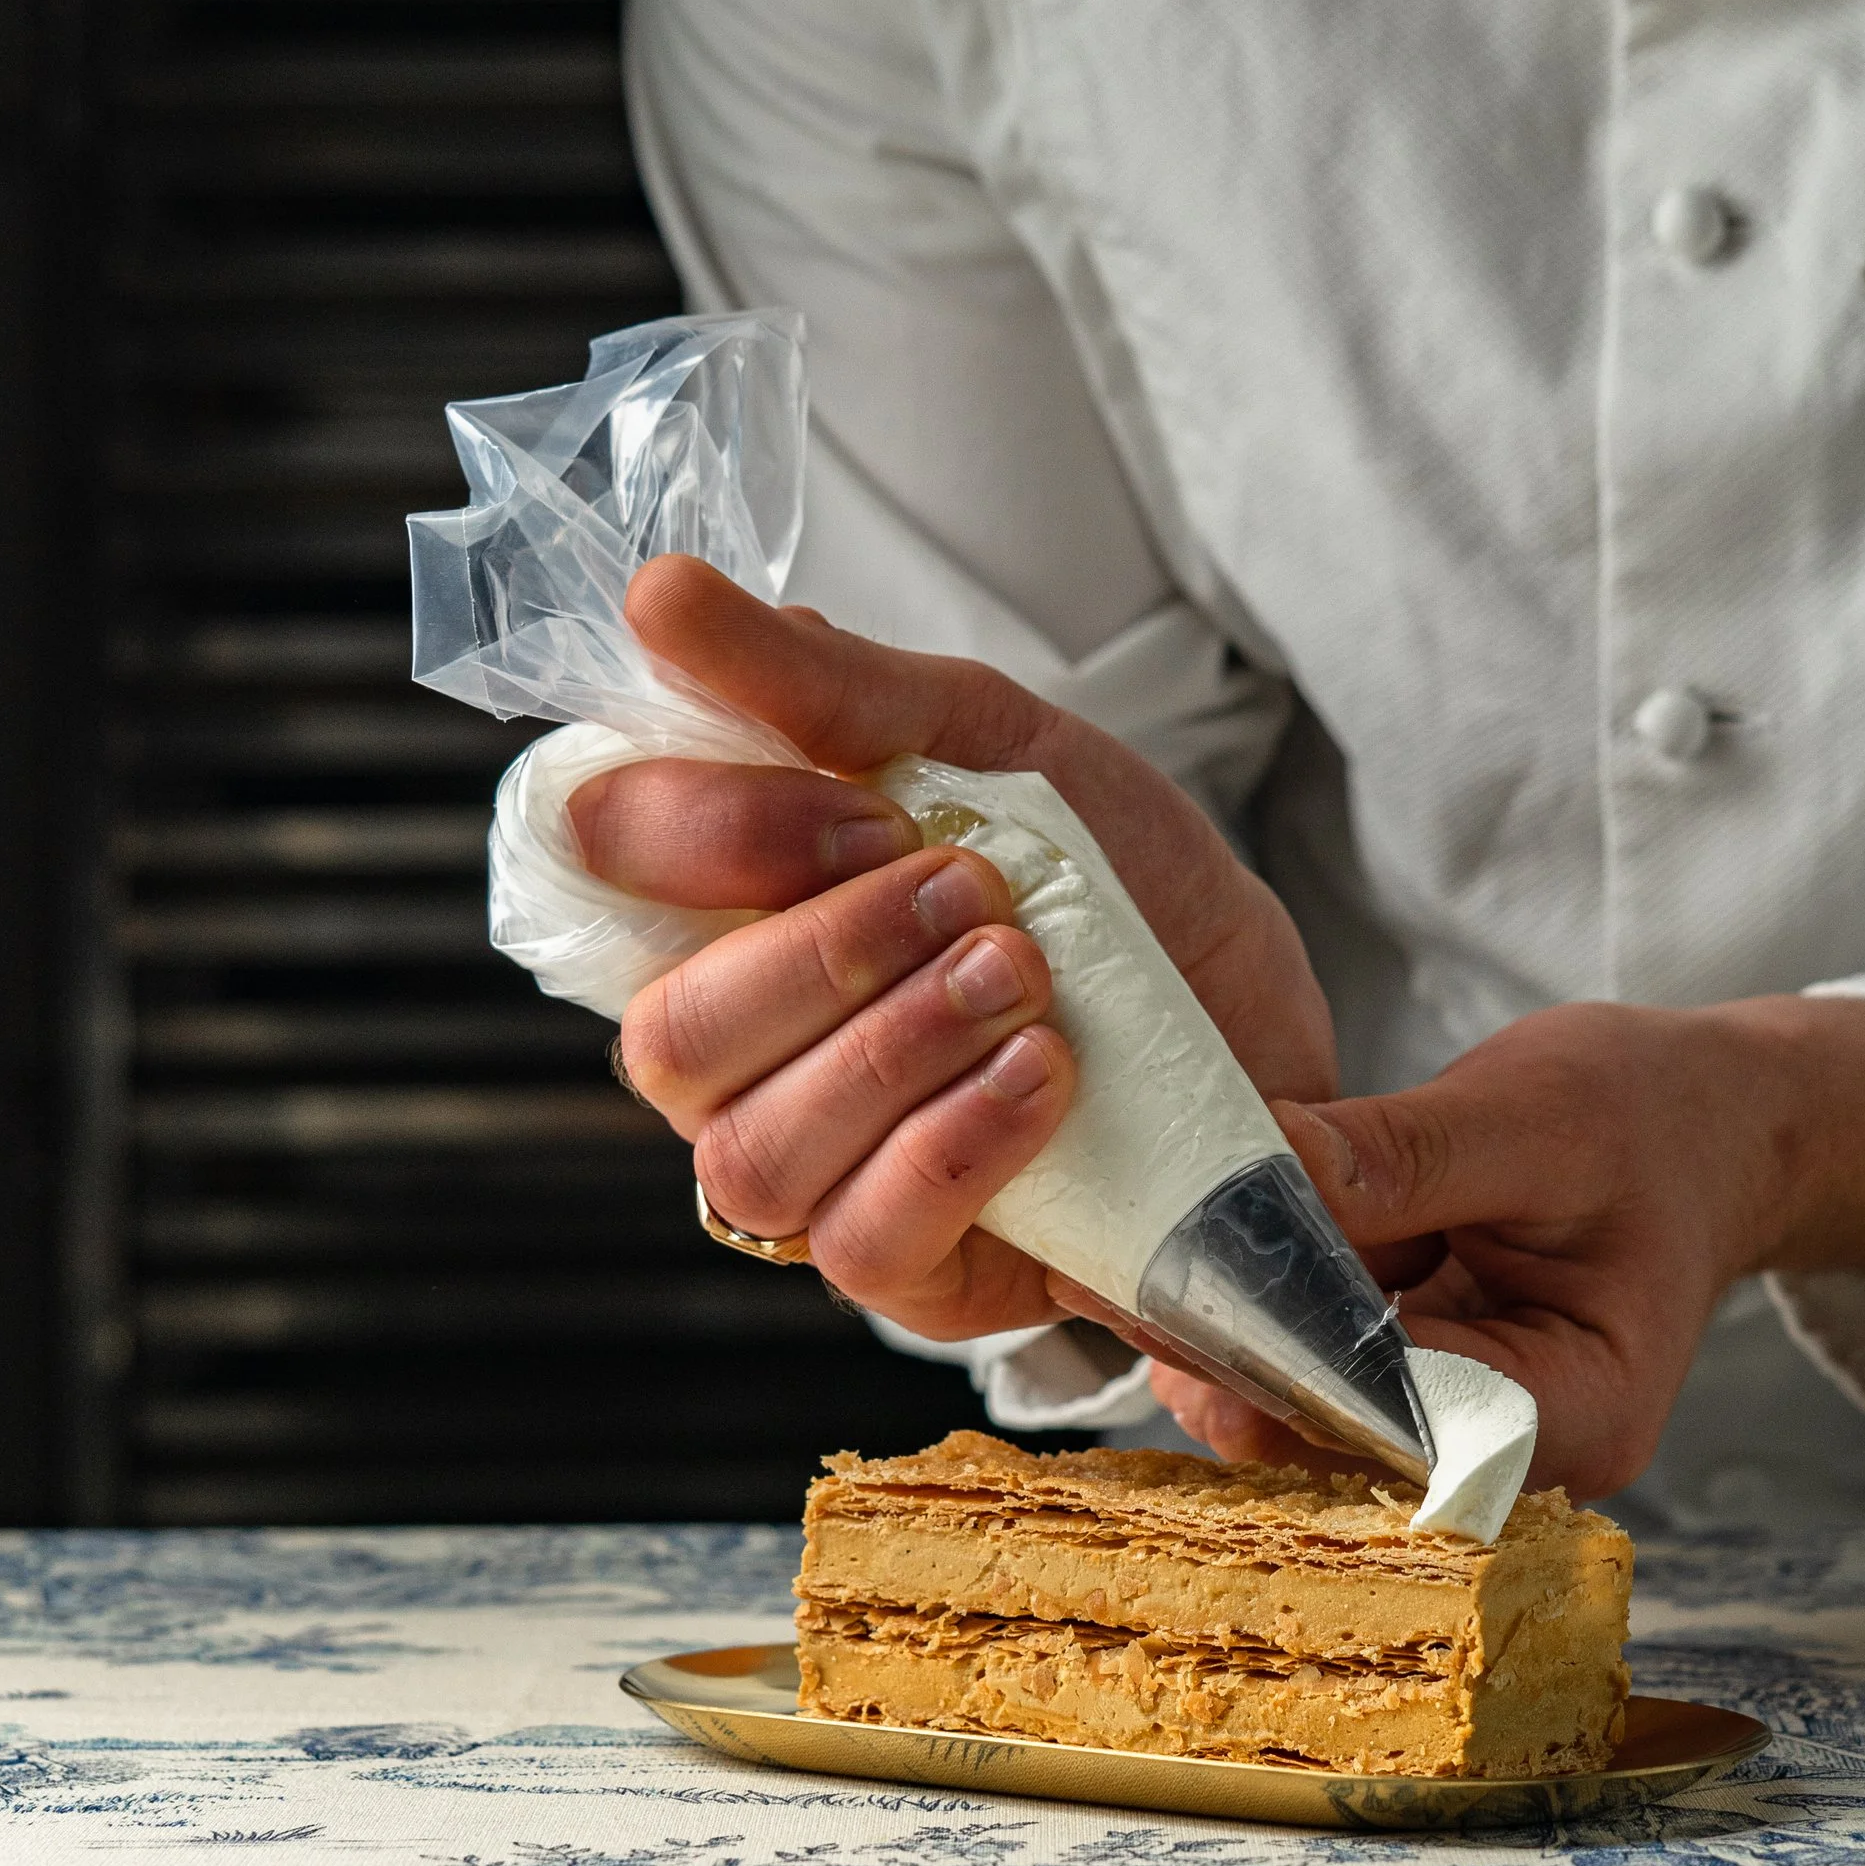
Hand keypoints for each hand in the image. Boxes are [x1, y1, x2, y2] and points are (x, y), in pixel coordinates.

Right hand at [568, 557, 1335, 1341]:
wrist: (1263, 1015)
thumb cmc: (1108, 881)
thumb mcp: (989, 743)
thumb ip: (824, 686)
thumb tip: (657, 591)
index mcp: (723, 905)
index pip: (601, 868)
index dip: (707, 837)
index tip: (870, 809)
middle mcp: (738, 1051)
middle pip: (669, 1037)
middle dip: (827, 952)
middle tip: (974, 892)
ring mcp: (811, 1174)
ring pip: (755, 1151)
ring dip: (899, 1048)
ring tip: (1027, 976)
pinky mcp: (906, 1273)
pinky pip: (861, 1242)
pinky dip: (954, 1146)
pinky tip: (1044, 1078)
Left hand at [1148, 995, 1864, 1497]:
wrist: (1708, 1123)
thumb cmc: (1655, 1118)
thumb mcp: (1536, 1112)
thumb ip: (1400, 1153)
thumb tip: (1259, 1163)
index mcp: (1577, 1415)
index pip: (1405, 1428)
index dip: (1287, 1376)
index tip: (1182, 1314)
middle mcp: (1509, 1451)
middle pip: (1343, 1437)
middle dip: (1231, 1362)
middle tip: (1116, 1287)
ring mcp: (1454, 1420)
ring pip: (1310, 1404)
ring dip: (1225, 1336)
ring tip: (1125, 1268)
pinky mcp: (1408, 1374)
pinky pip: (1314, 1359)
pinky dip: (1256, 1308)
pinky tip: (1181, 1257)